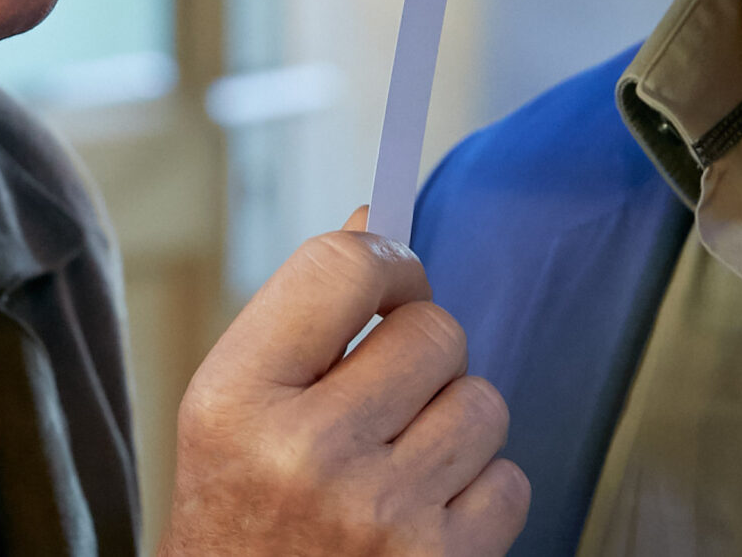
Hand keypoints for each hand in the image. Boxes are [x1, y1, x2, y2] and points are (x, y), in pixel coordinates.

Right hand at [161, 211, 528, 555]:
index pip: (341, 266)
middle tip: (387, 392)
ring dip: (454, 423)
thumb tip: (375, 221)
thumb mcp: (231, 414)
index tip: (389, 281)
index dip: (384, 260)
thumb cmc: (239, 519)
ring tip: (401, 461)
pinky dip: (479, 494)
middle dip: (422, 352)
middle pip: (433, 329)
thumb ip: (300, 320)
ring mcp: (380, 517)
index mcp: (236, 400)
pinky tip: (424, 514)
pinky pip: (510, 481)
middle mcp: (306, 455)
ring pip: (482, 401)